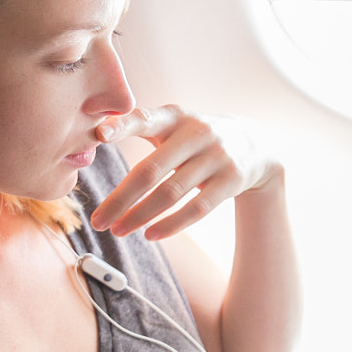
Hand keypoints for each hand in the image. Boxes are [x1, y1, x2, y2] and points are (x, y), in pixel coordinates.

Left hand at [89, 107, 280, 239]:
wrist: (255, 144)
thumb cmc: (196, 136)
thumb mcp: (174, 123)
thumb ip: (140, 123)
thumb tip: (96, 130)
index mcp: (175, 116)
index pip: (146, 118)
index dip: (123, 125)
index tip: (99, 134)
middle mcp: (197, 133)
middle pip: (151, 169)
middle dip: (120, 198)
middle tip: (97, 220)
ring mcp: (216, 157)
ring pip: (171, 193)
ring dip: (140, 216)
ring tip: (118, 230)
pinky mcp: (231, 180)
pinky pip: (197, 208)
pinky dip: (171, 224)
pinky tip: (150, 235)